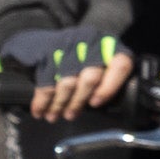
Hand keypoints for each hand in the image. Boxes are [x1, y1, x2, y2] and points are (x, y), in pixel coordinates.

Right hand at [0, 26, 134, 120]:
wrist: (56, 41)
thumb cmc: (85, 61)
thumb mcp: (102, 66)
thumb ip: (104, 82)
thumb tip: (97, 107)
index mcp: (113, 49)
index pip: (119, 66)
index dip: (109, 87)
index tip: (95, 103)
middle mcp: (93, 44)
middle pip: (89, 78)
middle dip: (78, 101)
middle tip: (71, 116)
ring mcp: (70, 46)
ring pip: (67, 81)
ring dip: (59, 103)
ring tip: (54, 117)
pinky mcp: (49, 51)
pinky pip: (46, 80)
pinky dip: (42, 99)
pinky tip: (40, 111)